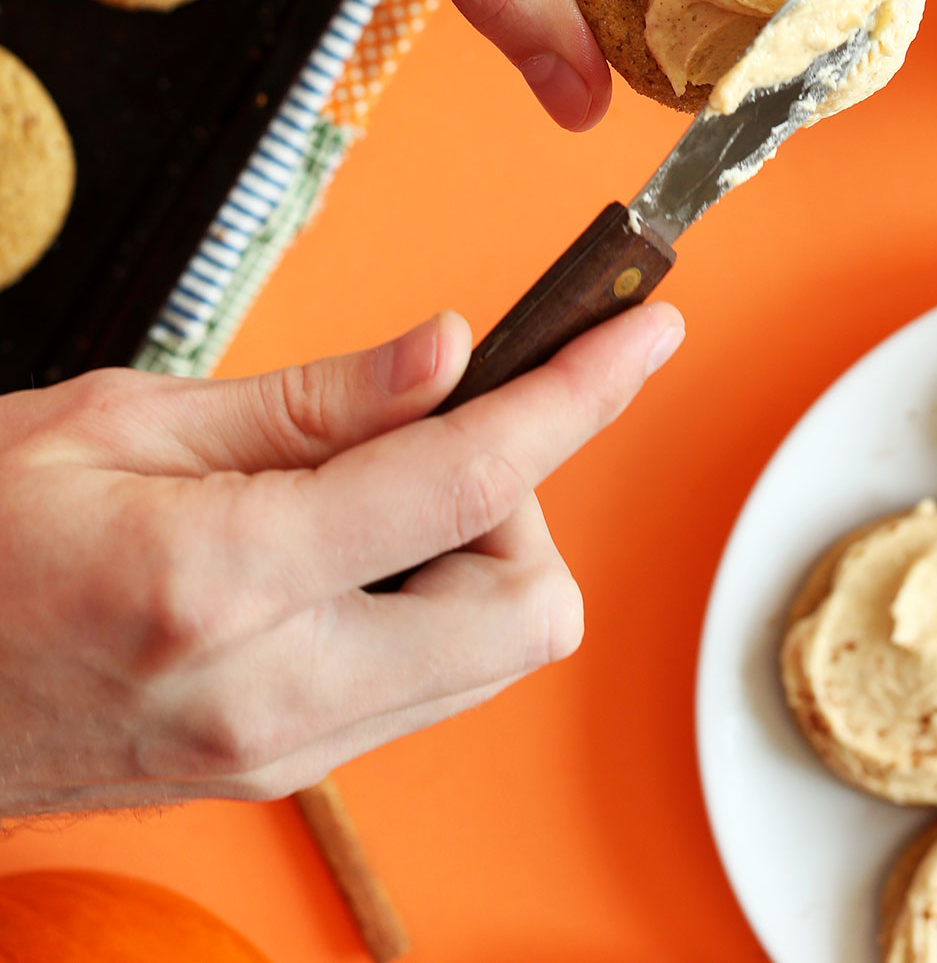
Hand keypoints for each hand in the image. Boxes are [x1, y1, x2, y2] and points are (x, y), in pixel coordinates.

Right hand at [0, 301, 681, 813]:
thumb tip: (451, 353)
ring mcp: (276, 755)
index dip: (580, 392)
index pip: (468, 481)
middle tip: (431, 434)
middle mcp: (273, 693)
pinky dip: (428, 604)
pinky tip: (341, 547)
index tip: (646, 329)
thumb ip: (313, 400)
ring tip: (359, 490)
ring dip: (478, 556)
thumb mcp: (121, 419)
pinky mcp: (272, 777)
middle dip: (526, 506)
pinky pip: (422, 686)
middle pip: (531, 610)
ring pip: (491, 657)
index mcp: (223, 579)